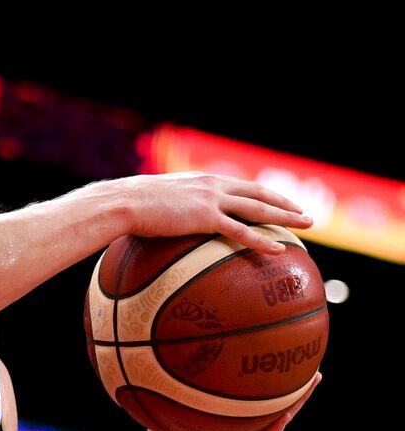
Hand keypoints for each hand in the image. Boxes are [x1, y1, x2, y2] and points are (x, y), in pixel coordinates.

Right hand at [113, 172, 313, 254]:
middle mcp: (212, 185)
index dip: (264, 194)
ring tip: (307, 225)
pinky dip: (261, 240)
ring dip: (285, 216)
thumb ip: (172, 209)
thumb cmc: (131, 205)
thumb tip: (167, 224)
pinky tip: (278, 249)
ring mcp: (211, 200)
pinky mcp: (205, 217)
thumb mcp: (157, 202)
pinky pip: (240, 231)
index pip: (241, 186)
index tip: (281, 201)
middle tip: (306, 213)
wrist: (123, 202)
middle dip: (285, 203)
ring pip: (257, 208)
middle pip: (258, 193)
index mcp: (202, 180)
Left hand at [141, 372, 321, 430]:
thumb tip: (183, 342)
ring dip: (297, 403)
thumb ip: (187, 375)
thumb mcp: (180, 393)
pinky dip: (275, 426)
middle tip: (316, 370)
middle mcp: (244, 423)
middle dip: (299, 389)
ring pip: (280, 419)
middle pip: (280, 405)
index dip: (278, 380)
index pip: (262, 394)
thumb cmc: (167, 422)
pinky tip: (286, 412)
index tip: (292, 358)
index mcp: (235, 412)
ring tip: (312, 383)